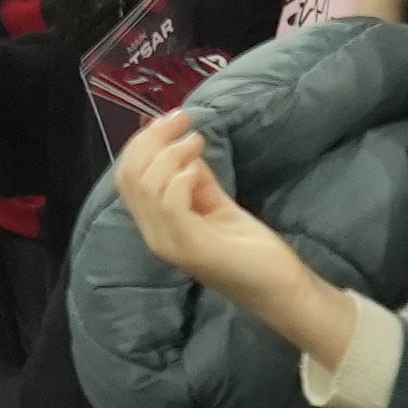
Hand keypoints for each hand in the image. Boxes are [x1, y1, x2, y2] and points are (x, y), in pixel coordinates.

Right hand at [111, 116, 359, 363]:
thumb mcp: (216, 204)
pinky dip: (182, 175)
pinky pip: (169, 202)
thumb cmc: (250, 250)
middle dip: (152, 138)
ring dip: (170, 153)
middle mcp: (155, 235)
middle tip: (182, 119)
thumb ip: (196, 179)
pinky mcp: (190, 247)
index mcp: (156, 224)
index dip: (143, 141)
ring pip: (145, 185)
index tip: (173, 118)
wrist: (279, 289)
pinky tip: (199, 168)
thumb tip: (184, 143)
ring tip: (197, 143)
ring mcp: (169, 243)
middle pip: (129, 175)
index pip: (128, 176)